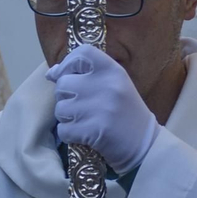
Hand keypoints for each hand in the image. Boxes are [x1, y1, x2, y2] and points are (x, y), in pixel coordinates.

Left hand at [45, 45, 158, 174]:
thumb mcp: (115, 86)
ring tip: (85, 121)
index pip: (82, 52)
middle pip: (63, 83)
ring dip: (67, 118)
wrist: (145, 145)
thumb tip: (51, 73)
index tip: (65, 75)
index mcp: (113, 71)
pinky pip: (63, 129)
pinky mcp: (93, 130)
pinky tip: (84, 135)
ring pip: (60, 108)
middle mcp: (106, 85)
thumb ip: (87, 75)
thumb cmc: (126, 113)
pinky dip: (69, 135)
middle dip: (65, 97)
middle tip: (81, 107)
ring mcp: (99, 108)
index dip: (67, 63)